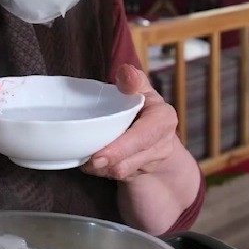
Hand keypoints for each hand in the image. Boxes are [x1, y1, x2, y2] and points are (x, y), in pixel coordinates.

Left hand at [84, 64, 182, 180]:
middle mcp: (162, 143)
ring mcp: (153, 161)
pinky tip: (94, 163)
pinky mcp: (142, 173)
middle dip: (106, 163)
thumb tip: (125, 71)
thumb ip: (133, 80)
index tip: (98, 156)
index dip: (120, 148)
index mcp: (163, 119)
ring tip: (85, 160)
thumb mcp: (140, 89)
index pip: (143, 137)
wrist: (155, 132)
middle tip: (86, 162)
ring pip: (122, 172)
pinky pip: (119, 177)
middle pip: (130, 161)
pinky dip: (104, 172)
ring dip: (101, 169)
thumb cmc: (142, 105)